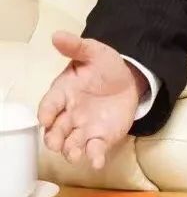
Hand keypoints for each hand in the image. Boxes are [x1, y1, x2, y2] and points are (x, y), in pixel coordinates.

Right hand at [37, 31, 148, 169]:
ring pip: (71, 144)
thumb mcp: (94, 52)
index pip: (49, 105)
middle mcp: (69, 114)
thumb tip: (57, 35)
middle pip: (55, 132)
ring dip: (71, 151)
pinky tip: (97, 161)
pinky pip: (95, 149)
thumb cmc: (105, 67)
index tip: (46, 118)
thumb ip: (76, 46)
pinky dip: (94, 157)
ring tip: (75, 154)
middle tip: (58, 143)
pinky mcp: (101, 136)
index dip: (46, 112)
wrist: (129, 78)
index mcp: (63, 93)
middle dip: (54, 139)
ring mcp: (84, 128)